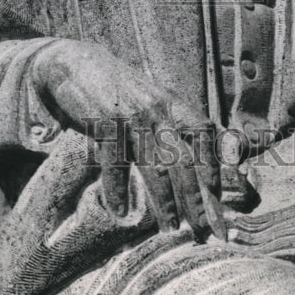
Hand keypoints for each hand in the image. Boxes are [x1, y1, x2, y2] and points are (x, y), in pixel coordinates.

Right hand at [30, 40, 221, 239]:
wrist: (77, 64)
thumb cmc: (119, 90)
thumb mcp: (153, 99)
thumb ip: (174, 122)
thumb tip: (202, 154)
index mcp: (172, 103)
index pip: (204, 136)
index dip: (213, 167)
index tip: (217, 200)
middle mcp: (157, 110)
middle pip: (184, 160)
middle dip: (197, 199)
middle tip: (206, 230)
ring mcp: (131, 117)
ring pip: (155, 167)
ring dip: (166, 202)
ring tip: (172, 228)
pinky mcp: (104, 123)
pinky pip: (115, 164)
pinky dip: (118, 190)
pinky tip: (121, 211)